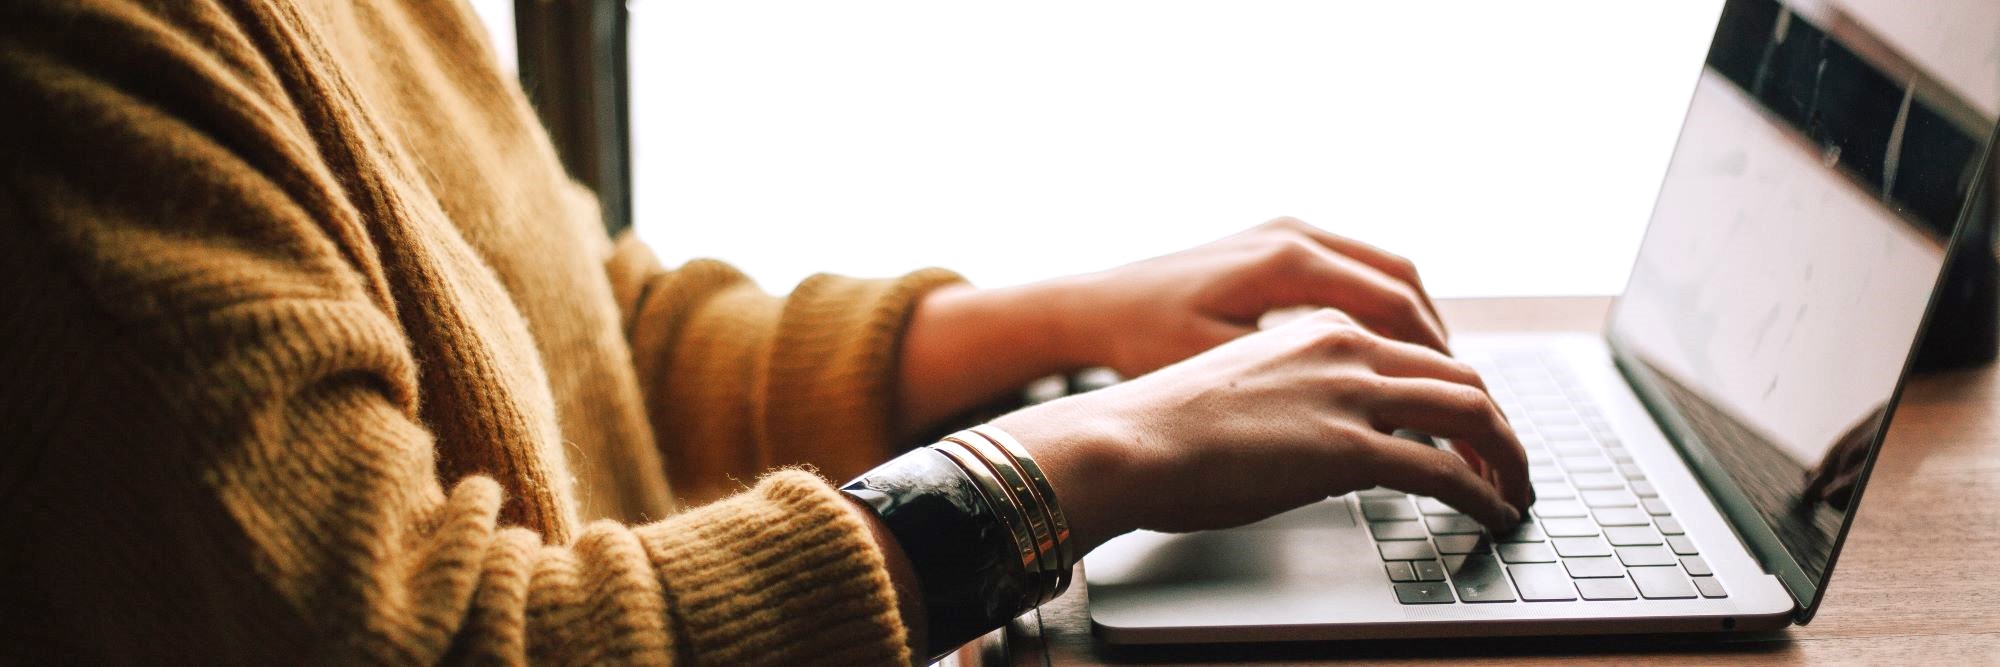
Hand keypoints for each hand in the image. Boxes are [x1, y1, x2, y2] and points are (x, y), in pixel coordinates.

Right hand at [993, 309, 1528, 554]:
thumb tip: (1319, 439)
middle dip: (1498, 424)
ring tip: (1515, 491)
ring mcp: (1350, 393)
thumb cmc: (1161, 426)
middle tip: (1510, 463)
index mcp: (1318, 326)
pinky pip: (1446, 470)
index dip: (1458, 392)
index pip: (1418, 350)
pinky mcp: (1349, 447)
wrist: (1124, 440)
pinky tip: (1493, 514)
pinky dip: (1484, 493)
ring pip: (1471, 412)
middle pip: (1460, 375)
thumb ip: (1297, 396)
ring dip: (1507, 456)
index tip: (1470, 427)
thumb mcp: (1243, 388)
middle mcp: (1345, 345)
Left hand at [1052, 216, 1448, 377]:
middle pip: (1402, 281)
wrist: (1092, 306)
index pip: (1394, 305)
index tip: (1459, 401)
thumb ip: (1297, 384)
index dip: (1435, 358)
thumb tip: (1371, 418)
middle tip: (1464, 393)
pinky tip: (1386, 351)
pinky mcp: (1275, 242)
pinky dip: (1382, 307)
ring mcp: (1285, 231)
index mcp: (1287, 260)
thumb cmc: (1143, 341)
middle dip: (1438, 340)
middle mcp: (1294, 234)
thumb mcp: (1220, 369)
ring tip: (1436, 376)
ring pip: (1383, 270)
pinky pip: (1353, 269)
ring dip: (1415, 321)